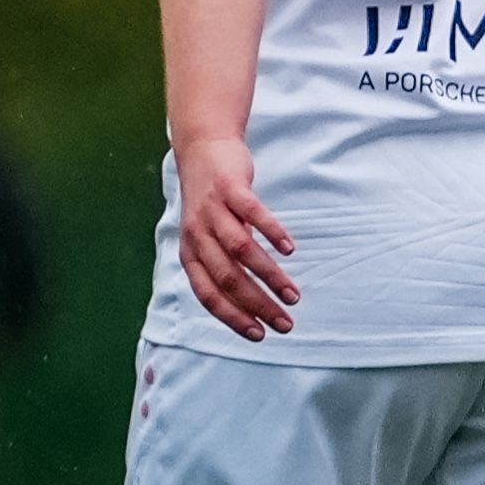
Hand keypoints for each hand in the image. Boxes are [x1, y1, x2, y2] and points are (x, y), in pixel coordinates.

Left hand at [174, 131, 301, 339]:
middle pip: (228, 279)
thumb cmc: (211, 202)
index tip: (259, 335)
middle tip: (285, 323)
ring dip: (269, 276)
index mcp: (190, 253)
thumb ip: (222, 264)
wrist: (202, 150)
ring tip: (293, 295)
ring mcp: (213, 211)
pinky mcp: (230, 189)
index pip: (208, 295)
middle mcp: (197, 235)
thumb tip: (248, 301)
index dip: (233, 317)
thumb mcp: (207, 236)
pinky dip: (272, 233)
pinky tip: (290, 249)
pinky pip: (252, 214)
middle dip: (258, 306)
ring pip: (241, 251)